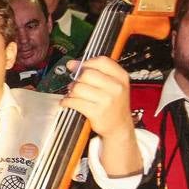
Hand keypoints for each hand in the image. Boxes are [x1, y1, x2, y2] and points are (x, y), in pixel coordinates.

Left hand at [61, 57, 140, 176]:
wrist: (119, 127)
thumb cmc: (114, 104)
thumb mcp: (114, 85)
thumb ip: (98, 72)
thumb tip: (73, 64)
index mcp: (121, 77)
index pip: (102, 61)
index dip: (86, 62)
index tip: (77, 66)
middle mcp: (116, 87)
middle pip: (88, 74)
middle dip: (77, 79)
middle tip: (74, 84)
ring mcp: (107, 100)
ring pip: (79, 88)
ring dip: (71, 91)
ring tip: (72, 94)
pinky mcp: (97, 112)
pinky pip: (75, 102)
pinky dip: (67, 101)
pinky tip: (68, 102)